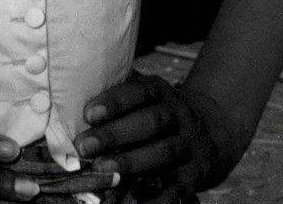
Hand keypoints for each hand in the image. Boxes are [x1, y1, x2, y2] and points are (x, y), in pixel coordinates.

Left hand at [78, 72, 246, 202]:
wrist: (209, 133)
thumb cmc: (158, 111)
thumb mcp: (145, 94)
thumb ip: (117, 90)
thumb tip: (72, 89)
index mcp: (160, 91)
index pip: (139, 91)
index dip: (114, 101)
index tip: (88, 114)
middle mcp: (177, 116)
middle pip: (150, 122)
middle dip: (116, 134)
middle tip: (83, 146)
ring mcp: (188, 146)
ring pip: (163, 153)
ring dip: (131, 164)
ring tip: (101, 173)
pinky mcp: (194, 176)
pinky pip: (175, 188)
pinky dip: (154, 198)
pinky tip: (129, 202)